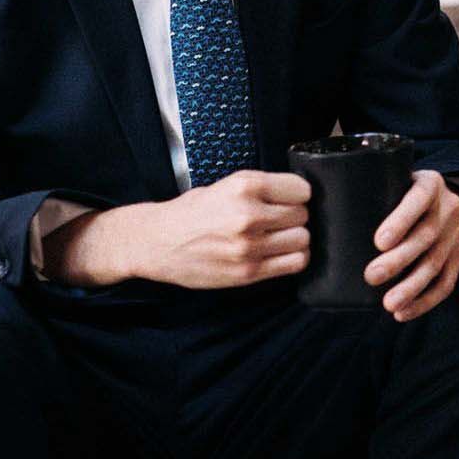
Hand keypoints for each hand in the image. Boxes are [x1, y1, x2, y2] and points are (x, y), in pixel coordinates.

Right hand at [45, 170, 310, 288]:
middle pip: (302, 215)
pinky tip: (280, 253)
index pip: (301, 189)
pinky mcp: (248, 271)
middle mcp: (249, 215)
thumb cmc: (191, 212)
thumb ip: (259, 190)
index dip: (297, 194)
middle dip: (294, 216)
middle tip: (278, 220)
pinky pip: (295, 263)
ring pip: (302, 239)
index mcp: (244, 186)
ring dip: (294, 238)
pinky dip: (294, 257)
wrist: (155, 242)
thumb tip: (297, 196)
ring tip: (277, 237)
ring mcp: (249, 246)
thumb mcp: (224, 186)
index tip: (289, 198)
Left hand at [363, 169, 458, 321]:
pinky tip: (403, 313)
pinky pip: (446, 282)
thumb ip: (369, 191)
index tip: (378, 242)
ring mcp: (456, 233)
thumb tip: (320, 210)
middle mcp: (449, 207)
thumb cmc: (399, 191)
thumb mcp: (392, 181)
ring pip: (436, 263)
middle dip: (399, 259)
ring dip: (412, 287)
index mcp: (431, 183)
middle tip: (371, 276)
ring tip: (388, 305)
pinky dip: (425, 301)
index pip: (419, 198)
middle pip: (427, 236)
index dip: (401, 220)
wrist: (439, 198)